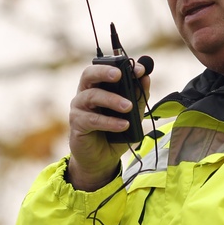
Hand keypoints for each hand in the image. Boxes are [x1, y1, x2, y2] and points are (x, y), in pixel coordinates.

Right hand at [67, 59, 150, 190]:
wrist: (102, 159)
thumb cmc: (115, 133)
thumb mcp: (132, 114)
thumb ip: (138, 97)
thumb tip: (146, 78)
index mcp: (97, 87)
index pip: (104, 68)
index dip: (120, 65)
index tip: (139, 69)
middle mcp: (85, 94)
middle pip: (89, 74)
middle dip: (104, 72)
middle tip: (120, 75)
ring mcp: (79, 109)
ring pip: (91, 96)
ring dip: (112, 100)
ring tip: (129, 107)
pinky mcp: (77, 125)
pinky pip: (92, 119)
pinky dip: (109, 122)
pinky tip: (123, 125)